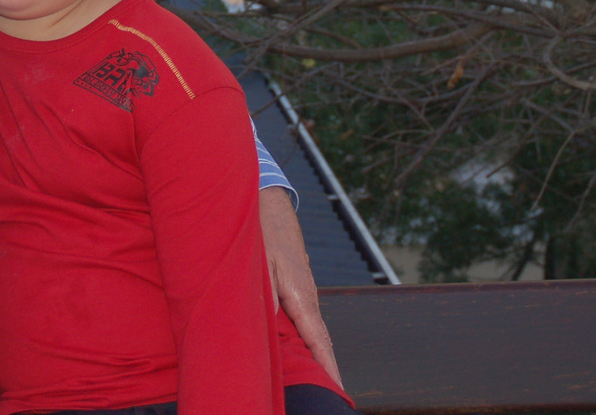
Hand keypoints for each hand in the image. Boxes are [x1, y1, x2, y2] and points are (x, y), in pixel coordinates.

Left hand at [259, 185, 343, 389]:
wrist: (268, 204)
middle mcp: (307, 297)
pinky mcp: (296, 285)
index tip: (336, 387)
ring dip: (315, 352)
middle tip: (329, 391)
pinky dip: (305, 336)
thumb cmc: (262, 232)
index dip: (327, 365)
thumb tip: (271, 324)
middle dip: (325, 366)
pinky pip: (303, 317)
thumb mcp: (259, 261)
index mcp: (301, 295)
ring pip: (311, 328)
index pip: (318, 339)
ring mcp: (304, 291)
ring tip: (318, 379)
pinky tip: (299, 347)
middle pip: (319, 339)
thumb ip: (264, 293)